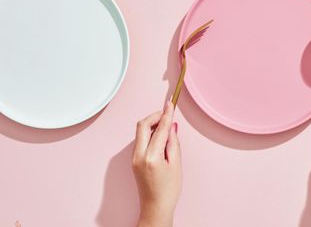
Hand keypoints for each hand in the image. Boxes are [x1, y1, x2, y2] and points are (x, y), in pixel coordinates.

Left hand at [132, 101, 181, 226]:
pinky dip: (149, 133)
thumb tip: (171, 126)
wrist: (155, 208)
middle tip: (166, 112)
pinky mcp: (133, 160)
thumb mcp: (176, 164)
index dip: (166, 114)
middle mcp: (139, 156)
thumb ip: (173, 142)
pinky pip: (140, 140)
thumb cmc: (169, 190)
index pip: (159, 129)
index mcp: (152, 157)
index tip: (170, 103)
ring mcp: (134, 158)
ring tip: (165, 124)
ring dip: (152, 124)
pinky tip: (159, 135)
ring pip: (140, 131)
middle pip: (142, 125)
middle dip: (154, 116)